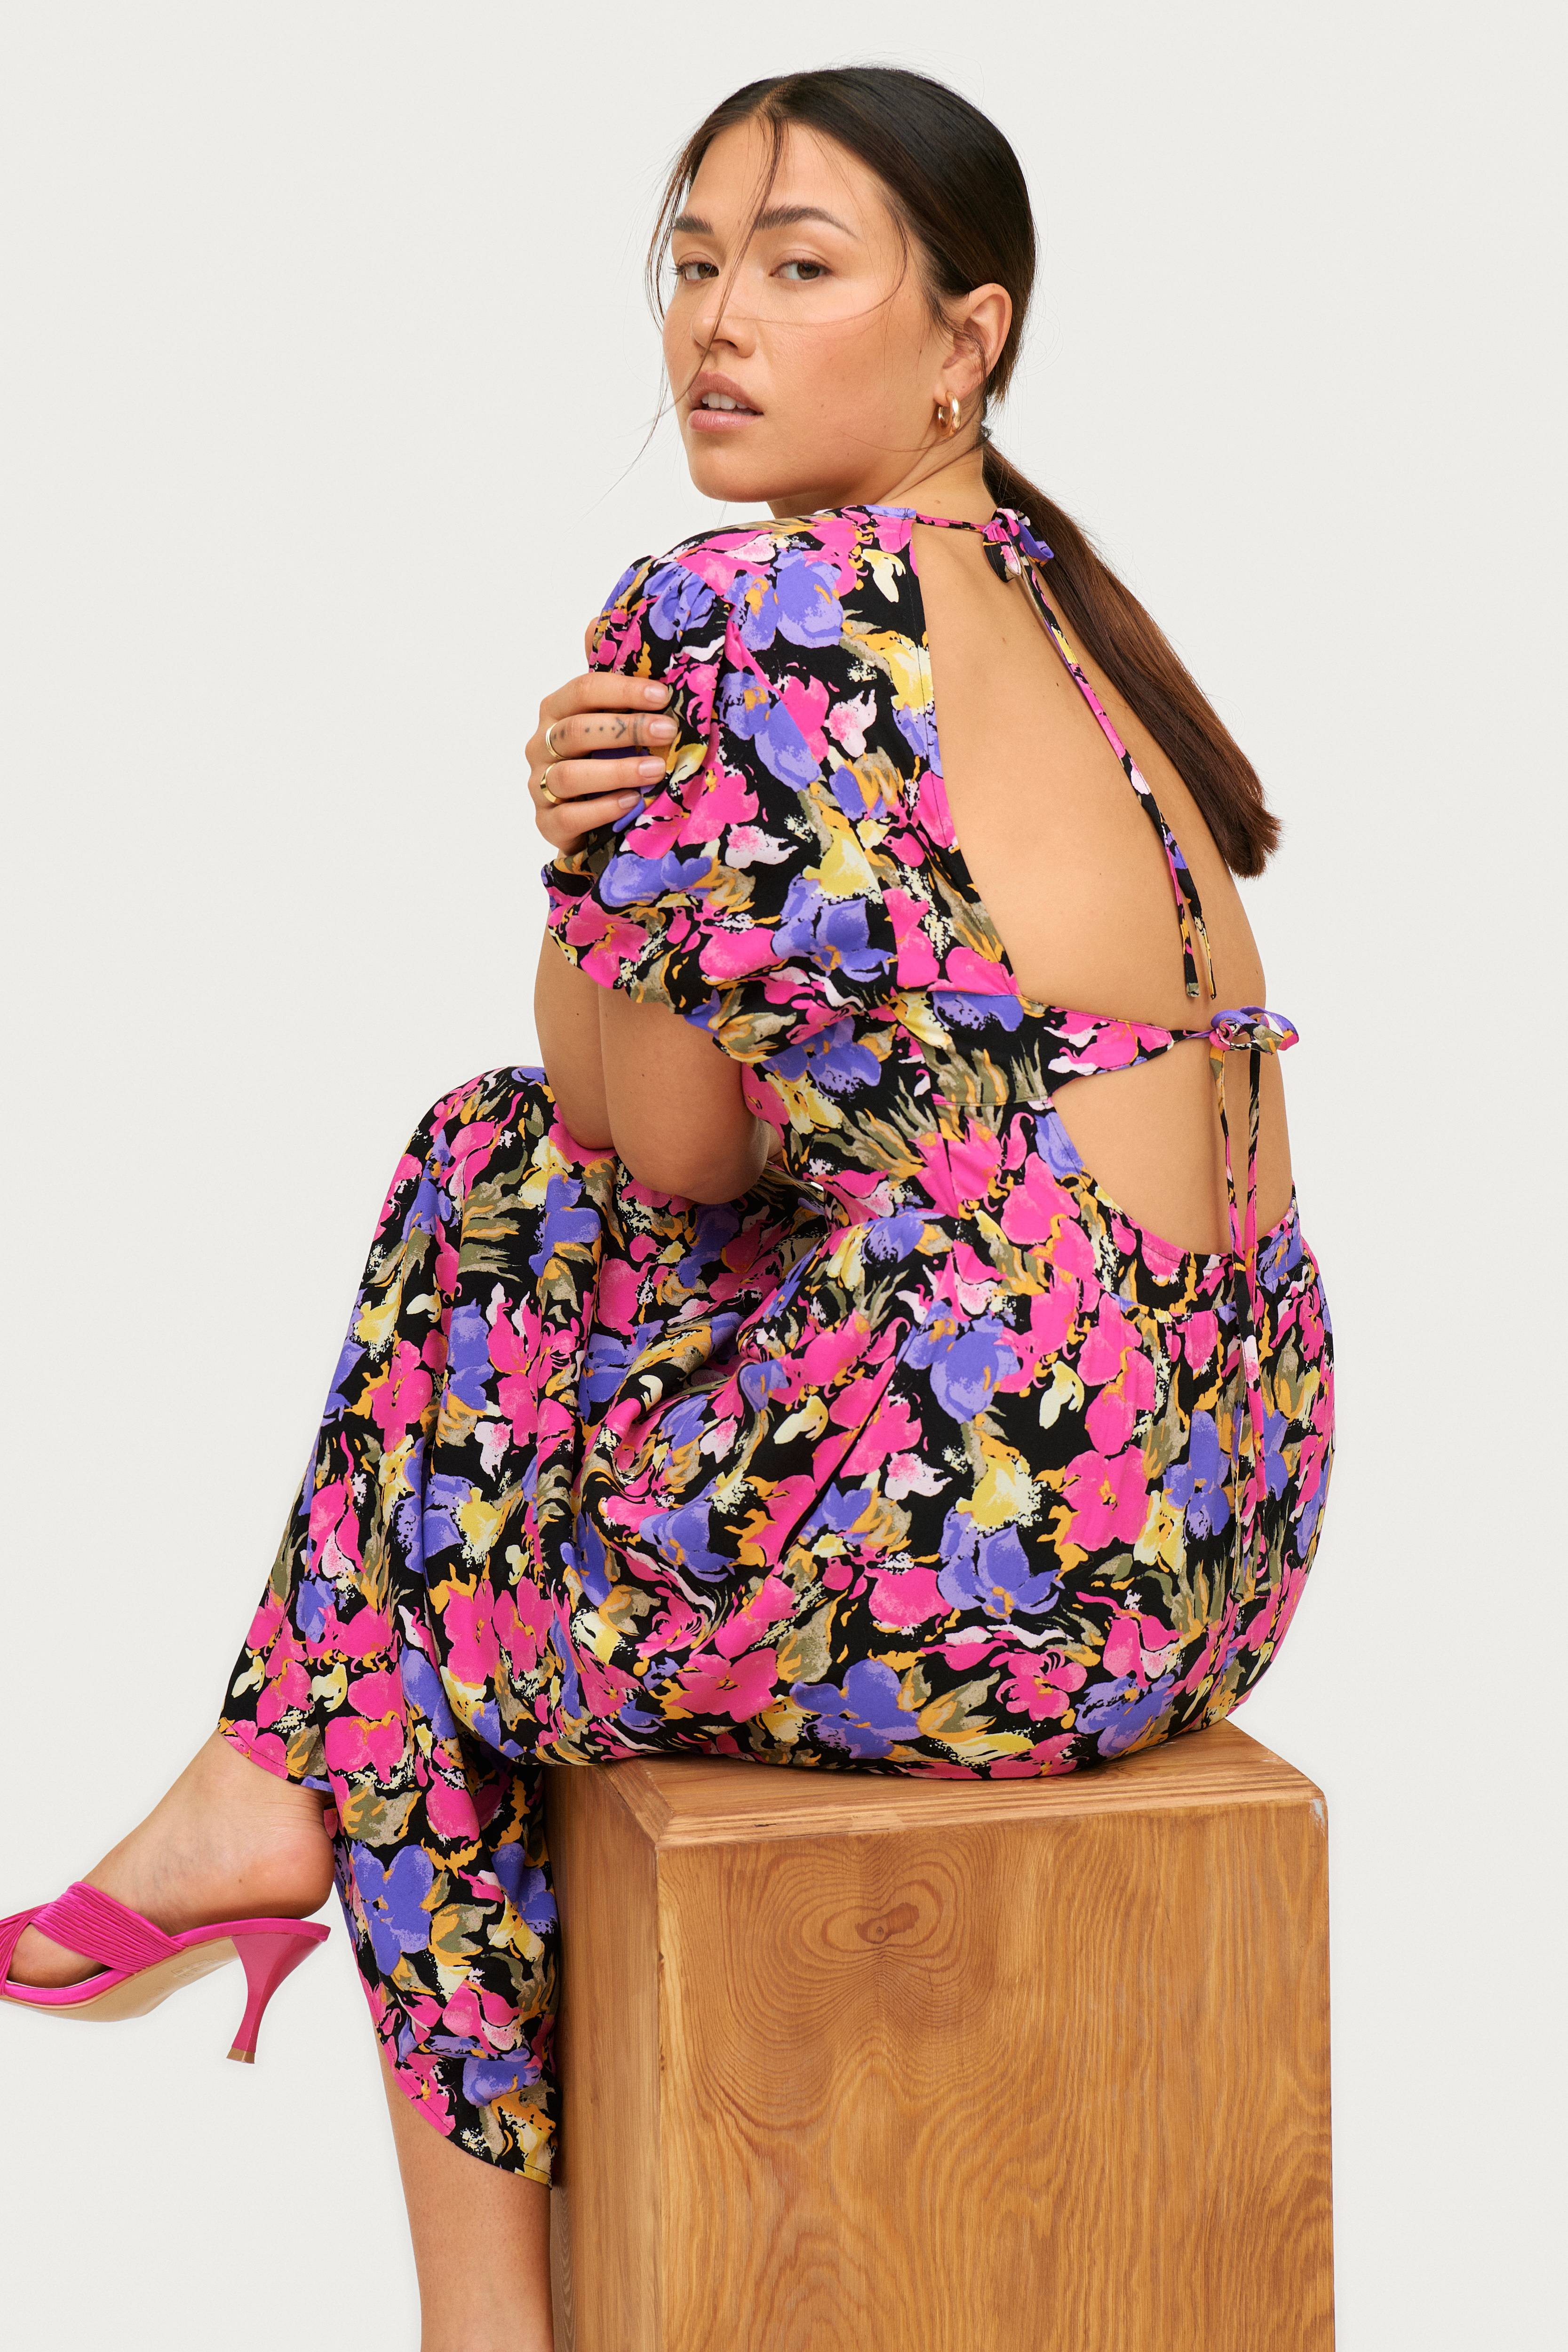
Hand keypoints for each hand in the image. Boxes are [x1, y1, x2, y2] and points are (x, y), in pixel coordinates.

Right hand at [527, 672, 676, 853]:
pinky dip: (601, 809)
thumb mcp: (610, 716)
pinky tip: (631, 802)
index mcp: (556, 711)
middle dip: (625, 729)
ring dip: (616, 770)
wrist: (588, 817)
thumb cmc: (604, 757)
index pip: (583, 690)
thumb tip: (598, 622)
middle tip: (668, 730)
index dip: (624, 690)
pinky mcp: (546, 823)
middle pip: (575, 731)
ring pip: (568, 775)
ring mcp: (539, 785)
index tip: (663, 695)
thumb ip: (609, 678)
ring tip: (656, 770)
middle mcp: (541, 744)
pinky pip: (567, 817)